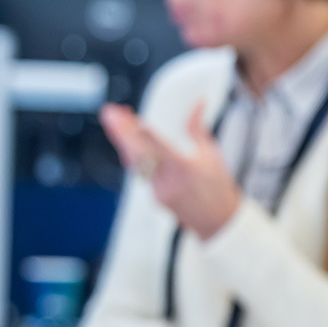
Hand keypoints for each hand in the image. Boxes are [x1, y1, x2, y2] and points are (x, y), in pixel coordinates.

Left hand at [100, 100, 241, 239]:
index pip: (165, 150)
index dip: (150, 138)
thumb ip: (198, 130)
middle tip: (109, 114)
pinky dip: (132, 155)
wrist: (217, 221)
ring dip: (122, 141)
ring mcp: (159, 191)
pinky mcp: (154, 196)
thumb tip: (197, 105)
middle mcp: (169, 181)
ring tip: (112, 120)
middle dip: (121, 133)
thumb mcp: (213, 155)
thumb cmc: (218, 187)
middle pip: (139, 155)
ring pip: (135, 164)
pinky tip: (125, 139)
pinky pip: (140, 172)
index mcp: (187, 169)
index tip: (139, 124)